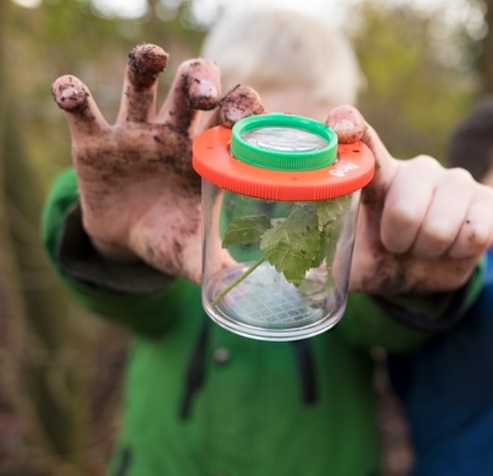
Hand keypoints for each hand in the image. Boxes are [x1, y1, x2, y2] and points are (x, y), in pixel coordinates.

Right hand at [51, 44, 263, 283]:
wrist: (125, 241)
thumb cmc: (170, 235)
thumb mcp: (191, 246)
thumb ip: (215, 260)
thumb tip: (244, 289)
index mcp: (210, 151)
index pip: (234, 112)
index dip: (242, 105)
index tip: (242, 117)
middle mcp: (177, 132)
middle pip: (193, 83)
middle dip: (201, 79)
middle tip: (204, 95)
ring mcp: (136, 132)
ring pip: (141, 82)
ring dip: (145, 64)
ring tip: (153, 58)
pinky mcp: (96, 141)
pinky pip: (83, 110)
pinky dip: (73, 95)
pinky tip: (70, 92)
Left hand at [326, 106, 492, 294]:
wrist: (425, 273)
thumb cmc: (382, 256)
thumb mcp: (352, 258)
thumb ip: (326, 256)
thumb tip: (293, 271)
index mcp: (377, 174)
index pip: (363, 141)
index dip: (352, 128)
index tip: (341, 124)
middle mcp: (416, 169)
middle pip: (405, 208)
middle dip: (399, 241)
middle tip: (397, 244)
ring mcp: (455, 179)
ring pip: (439, 227)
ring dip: (428, 250)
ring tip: (424, 247)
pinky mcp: (486, 198)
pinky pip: (474, 233)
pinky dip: (458, 254)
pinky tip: (452, 247)